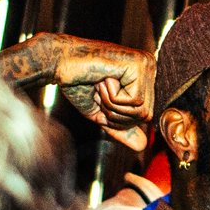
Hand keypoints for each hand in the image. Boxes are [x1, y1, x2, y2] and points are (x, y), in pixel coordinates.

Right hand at [38, 37, 153, 152]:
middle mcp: (149, 68)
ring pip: (141, 110)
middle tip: (99, 91)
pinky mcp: (140, 64)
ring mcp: (146, 65)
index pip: (144, 116)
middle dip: (116, 113)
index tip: (101, 98)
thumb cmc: (78, 83)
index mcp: (143, 77)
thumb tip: (142, 146)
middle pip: (145, 116)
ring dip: (113, 104)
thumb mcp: (102, 113)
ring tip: (101, 84)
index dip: (119, 118)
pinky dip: (113, 96)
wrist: (60, 63)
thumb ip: (122, 128)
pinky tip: (104, 79)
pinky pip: (134, 100)